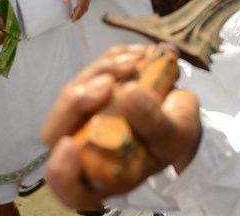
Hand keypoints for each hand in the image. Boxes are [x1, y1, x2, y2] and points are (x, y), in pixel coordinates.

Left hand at [42, 46, 201, 208]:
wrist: (181, 112)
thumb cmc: (175, 135)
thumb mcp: (175, 136)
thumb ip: (154, 123)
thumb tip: (131, 94)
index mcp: (103, 176)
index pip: (70, 187)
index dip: (62, 172)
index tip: (68, 147)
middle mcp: (85, 149)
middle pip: (57, 132)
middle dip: (77, 104)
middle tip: (107, 83)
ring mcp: (84, 118)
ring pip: (72, 94)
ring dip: (99, 72)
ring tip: (134, 61)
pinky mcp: (93, 89)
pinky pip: (91, 71)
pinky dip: (111, 58)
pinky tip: (136, 53)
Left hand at [65, 0, 92, 21]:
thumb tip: (65, 2)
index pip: (81, 7)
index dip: (76, 14)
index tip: (71, 19)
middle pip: (85, 8)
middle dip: (79, 15)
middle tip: (72, 20)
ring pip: (86, 5)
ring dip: (81, 11)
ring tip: (74, 14)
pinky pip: (87, 1)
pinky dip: (82, 6)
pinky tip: (78, 7)